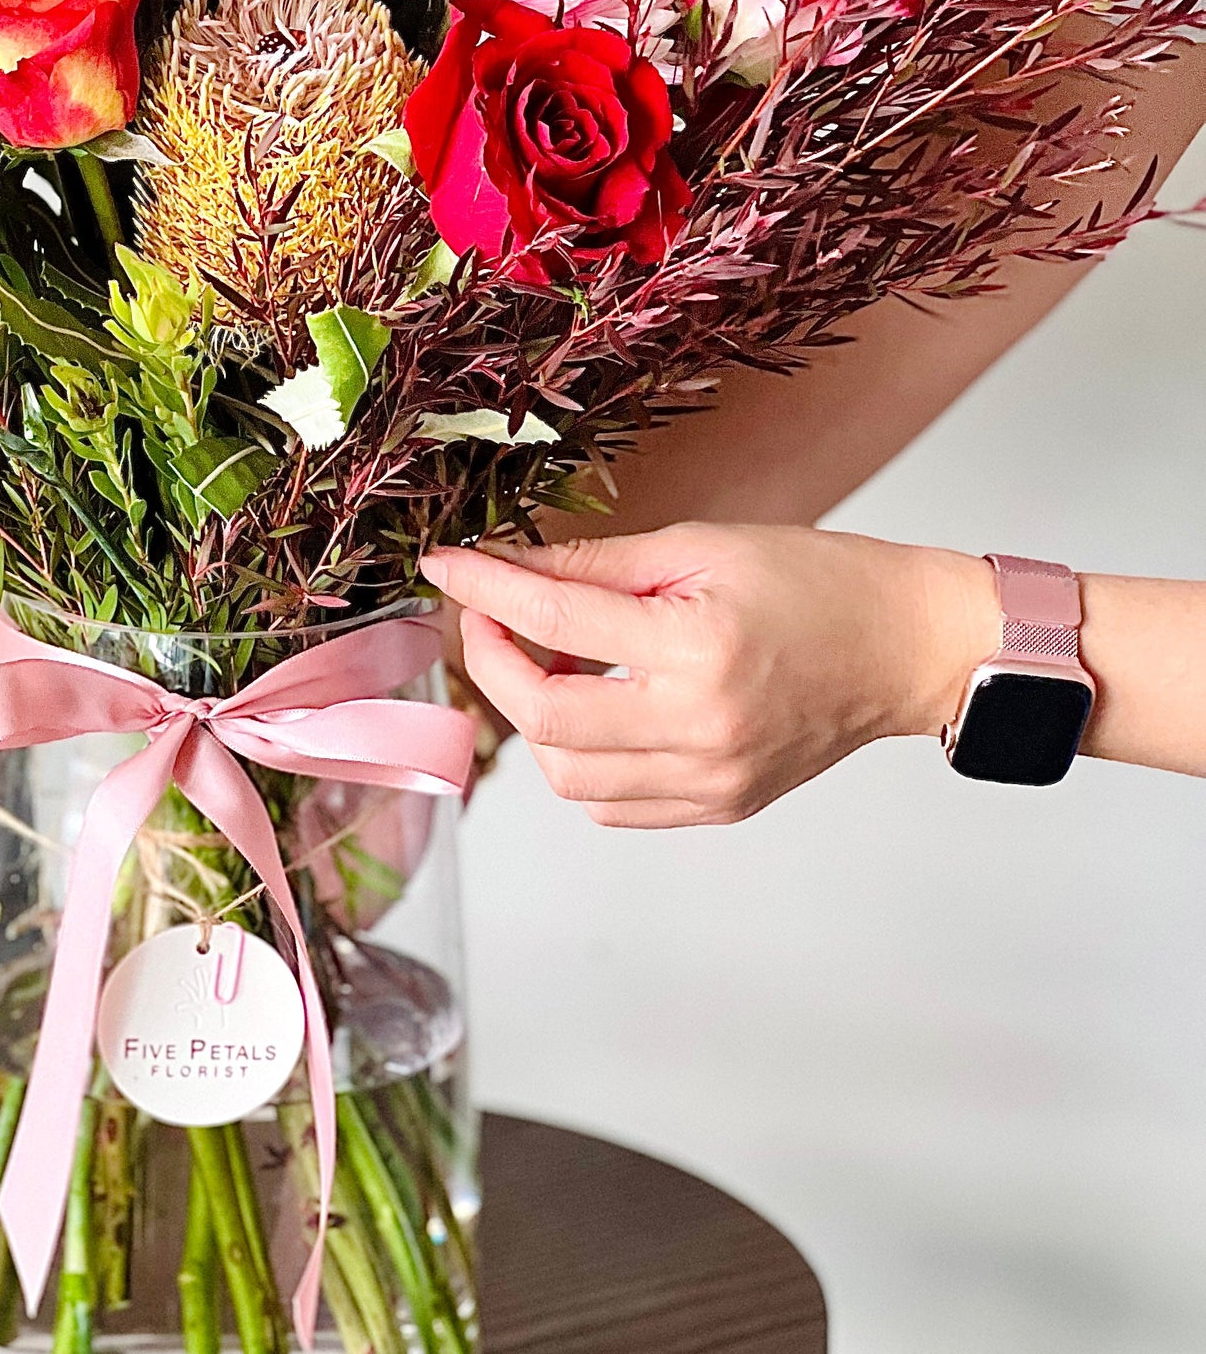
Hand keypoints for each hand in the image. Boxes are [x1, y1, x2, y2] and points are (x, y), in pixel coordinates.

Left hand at [421, 523, 997, 826]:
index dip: (486, 591)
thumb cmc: (818, 582)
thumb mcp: (701, 547)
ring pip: (568, 775)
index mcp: (699, 647)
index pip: (556, 621)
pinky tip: (597, 708)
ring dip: (534, 717)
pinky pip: (611, 806)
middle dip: (493, 664)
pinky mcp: (719, 806)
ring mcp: (711, 779)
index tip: (448, 567)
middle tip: (490, 619)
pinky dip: (580, 760)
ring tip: (558, 661)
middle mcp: (702, 725)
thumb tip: (508, 567)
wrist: (906, 647)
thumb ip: (596, 565)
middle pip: (545, 717)